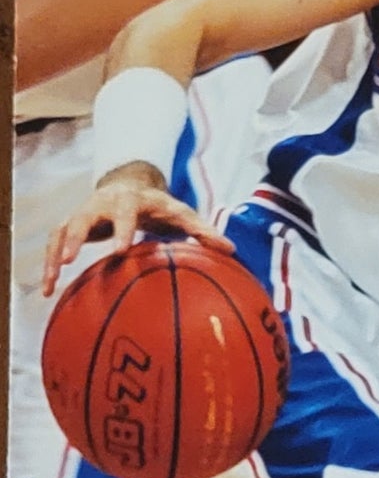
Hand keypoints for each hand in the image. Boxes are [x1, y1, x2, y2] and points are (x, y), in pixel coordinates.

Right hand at [43, 167, 233, 295]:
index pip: (125, 212)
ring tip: (50, 281)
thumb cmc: (159, 205)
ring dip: (54, 254)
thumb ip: (204, 230)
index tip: (120, 251)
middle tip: (68, 259)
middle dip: (76, 236)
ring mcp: (83, 213)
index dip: (121, 229)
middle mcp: (101, 204)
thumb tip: (231, 249)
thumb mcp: (182, 213)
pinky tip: (48, 292)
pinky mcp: (72, 225)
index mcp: (130, 201)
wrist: (129, 185)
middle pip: (83, 217)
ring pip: (62, 230)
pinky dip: (49, 264)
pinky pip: (55, 244)